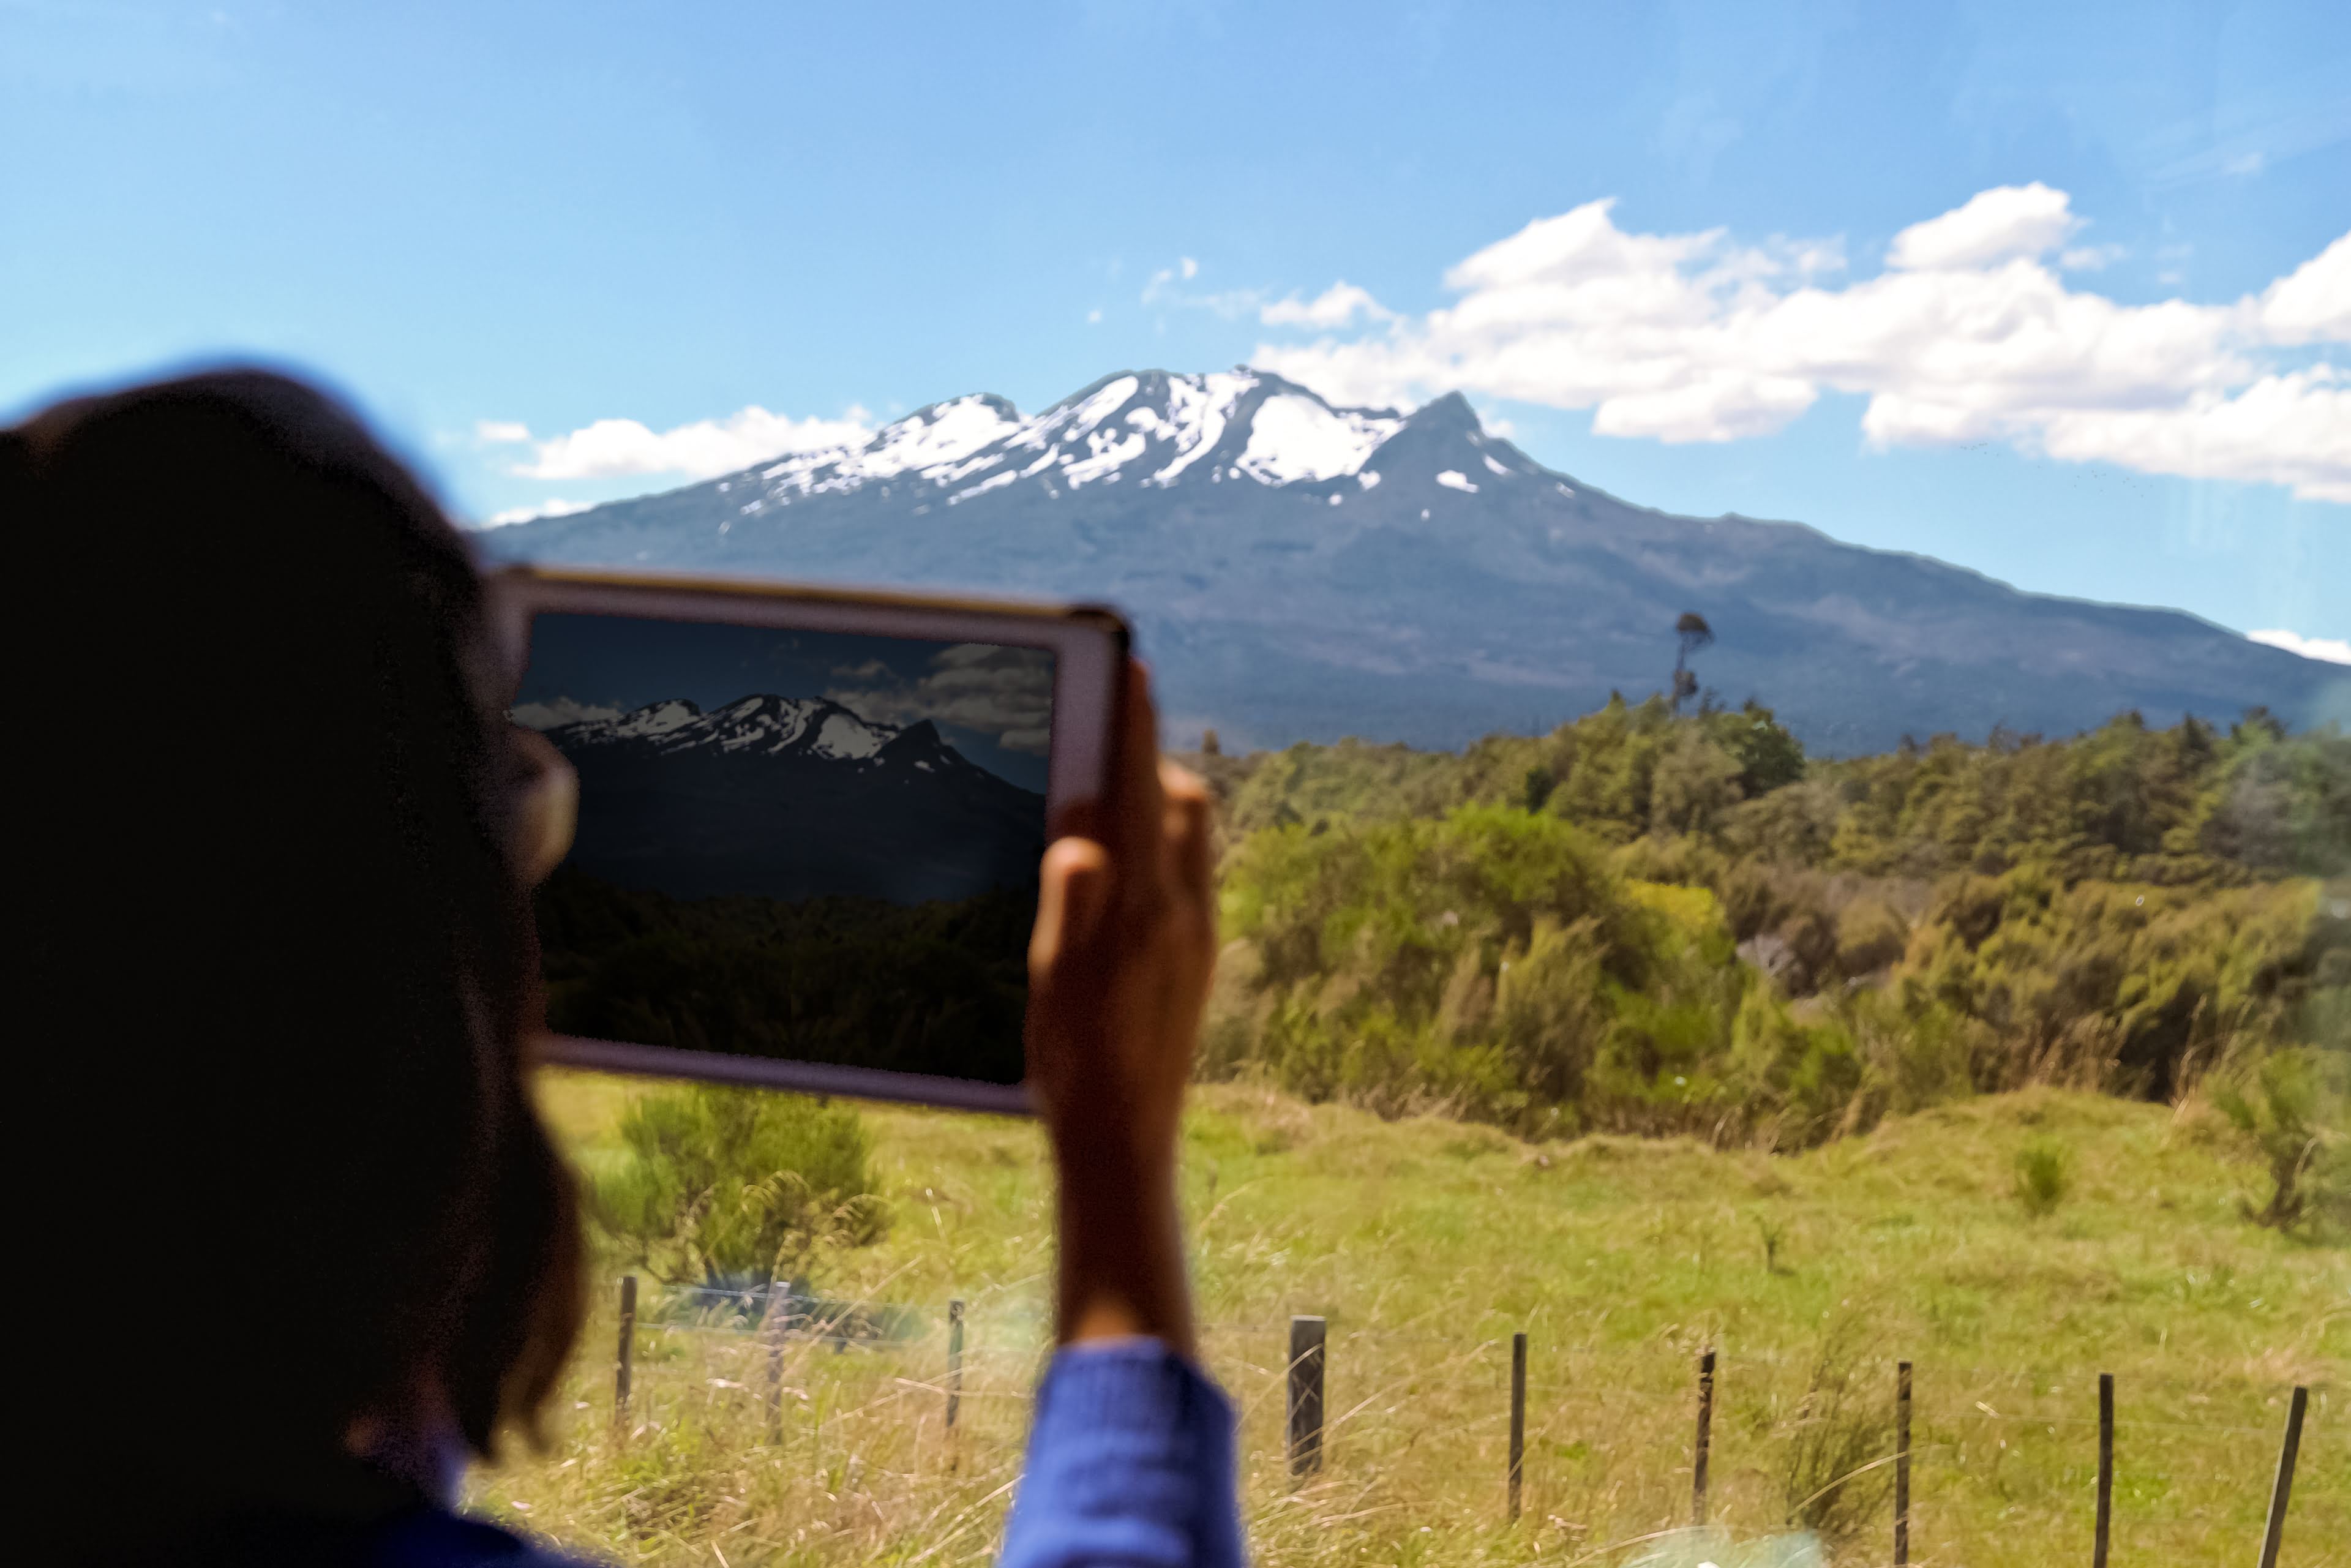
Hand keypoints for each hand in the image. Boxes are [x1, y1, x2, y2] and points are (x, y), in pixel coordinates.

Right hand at [1026, 660, 1215, 1354]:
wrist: (1125, 1144)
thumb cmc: (1075, 1066)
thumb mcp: (1055, 981)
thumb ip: (1072, 903)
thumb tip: (1082, 833)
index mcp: (1146, 912)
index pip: (1144, 792)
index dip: (1133, 724)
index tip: (1126, 663)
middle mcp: (1185, 915)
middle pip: (1184, 804)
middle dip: (1148, 761)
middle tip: (1102, 741)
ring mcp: (1198, 937)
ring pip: (1191, 839)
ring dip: (1155, 806)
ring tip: (1103, 805)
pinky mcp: (1198, 960)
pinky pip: (1187, 877)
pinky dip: (1159, 850)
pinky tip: (1117, 873)